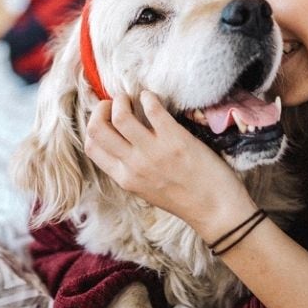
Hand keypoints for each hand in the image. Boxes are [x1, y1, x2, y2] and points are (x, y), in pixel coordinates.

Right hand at [83, 91, 253, 236]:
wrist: (216, 210)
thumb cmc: (184, 199)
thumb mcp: (146, 190)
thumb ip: (130, 170)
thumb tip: (121, 141)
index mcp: (124, 179)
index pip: (91, 147)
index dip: (93, 125)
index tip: (105, 117)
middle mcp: (133, 166)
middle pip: (97, 128)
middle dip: (102, 108)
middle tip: (115, 103)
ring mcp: (153, 153)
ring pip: (120, 116)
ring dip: (122, 100)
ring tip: (133, 99)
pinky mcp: (175, 140)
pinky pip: (152, 109)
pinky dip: (148, 98)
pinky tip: (151, 99)